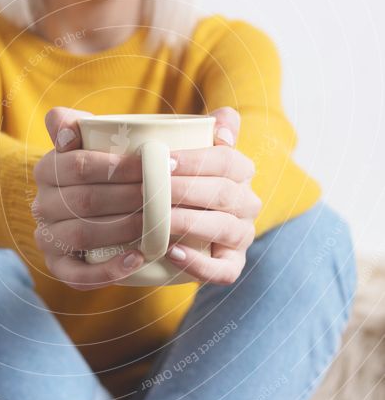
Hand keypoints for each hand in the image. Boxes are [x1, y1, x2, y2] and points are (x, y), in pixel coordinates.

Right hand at [31, 107, 145, 290]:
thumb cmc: (102, 168)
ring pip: (81, 234)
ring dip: (122, 229)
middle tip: (163, 195)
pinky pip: (78, 275)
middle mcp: (42, 204)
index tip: (152, 165)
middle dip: (128, 197)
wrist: (94, 207)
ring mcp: (48, 237)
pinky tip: (137, 259)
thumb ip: (74, 123)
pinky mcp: (59, 266)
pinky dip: (109, 270)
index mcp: (47, 169)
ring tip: (155, 224)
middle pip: (84, 200)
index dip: (117, 166)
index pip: (78, 165)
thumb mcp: (88, 140)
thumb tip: (70, 131)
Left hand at [165, 107, 262, 284]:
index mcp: (241, 172)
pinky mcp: (231, 265)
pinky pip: (226, 271)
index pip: (228, 161)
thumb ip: (212, 129)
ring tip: (157, 220)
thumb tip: (223, 127)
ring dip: (189, 223)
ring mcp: (241, 236)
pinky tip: (172, 252)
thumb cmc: (180, 178)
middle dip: (186, 190)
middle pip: (224, 194)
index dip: (197, 160)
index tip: (164, 160)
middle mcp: (247, 204)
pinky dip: (199, 264)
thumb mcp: (193, 149)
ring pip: (226, 229)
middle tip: (152, 190)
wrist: (174, 222)